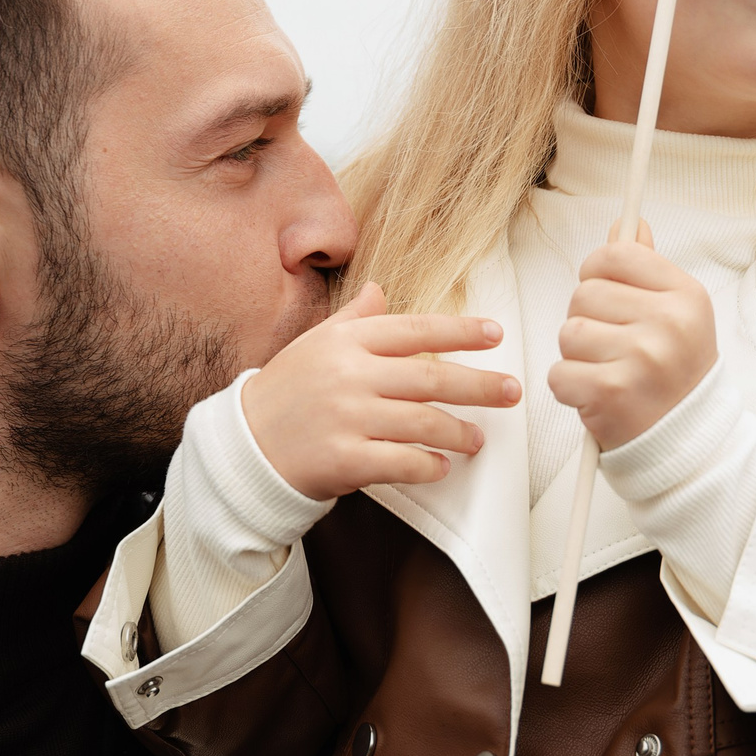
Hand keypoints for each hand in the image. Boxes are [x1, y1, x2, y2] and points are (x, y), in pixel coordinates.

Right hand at [242, 284, 519, 499]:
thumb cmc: (285, 392)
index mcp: (346, 342)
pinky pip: (402, 462)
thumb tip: (379, 290)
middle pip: (430, 377)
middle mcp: (350, 376)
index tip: (495, 334)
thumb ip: (353, 320)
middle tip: (511, 390)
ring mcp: (347, 418)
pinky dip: (428, 466)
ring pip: (423, 422)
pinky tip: (441, 466)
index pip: (415, 330)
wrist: (245, 447)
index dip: (460, 331)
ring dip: (459, 432)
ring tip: (478, 438)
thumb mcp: (314, 345)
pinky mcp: (345, 460)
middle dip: (479, 384)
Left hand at [547, 221, 716, 448]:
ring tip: (608, 371)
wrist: (689, 442)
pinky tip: (598, 395)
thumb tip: (628, 224)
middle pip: (584, 294)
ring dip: (577, 356)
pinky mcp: (611, 393)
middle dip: (587, 320)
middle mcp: (668, 323)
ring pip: (568, 333)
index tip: (604, 292)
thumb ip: (648, 268)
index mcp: (686, 296)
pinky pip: (558, 373)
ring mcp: (640, 358)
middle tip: (613, 346)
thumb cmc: (676, 374)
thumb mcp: (678, 314)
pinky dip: (570, 388)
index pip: (616, 255)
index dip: (596, 272)